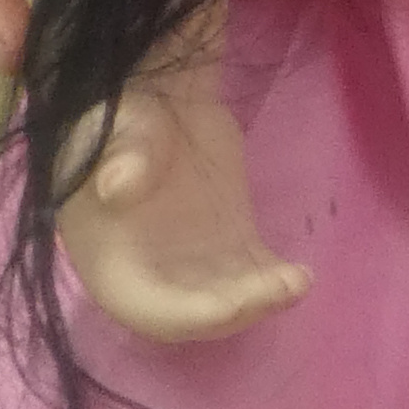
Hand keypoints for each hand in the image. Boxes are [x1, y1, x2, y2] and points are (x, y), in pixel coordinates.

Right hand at [54, 53, 308, 344]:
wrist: (163, 92)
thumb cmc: (124, 110)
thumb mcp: (113, 124)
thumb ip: (121, 155)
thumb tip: (118, 186)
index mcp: (108, 255)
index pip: (143, 306)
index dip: (184, 314)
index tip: (230, 304)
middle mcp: (149, 271)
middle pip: (191, 315)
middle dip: (235, 311)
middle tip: (276, 288)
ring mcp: (194, 262)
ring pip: (227, 301)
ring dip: (261, 302)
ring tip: (296, 281)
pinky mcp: (229, 244)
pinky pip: (252, 278)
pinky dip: (275, 285)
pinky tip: (300, 276)